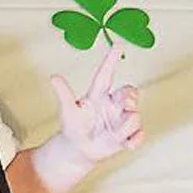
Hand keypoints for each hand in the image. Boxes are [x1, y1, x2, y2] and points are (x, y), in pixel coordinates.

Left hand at [50, 44, 143, 164]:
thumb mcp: (67, 110)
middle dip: (129, 97)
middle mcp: (112, 104)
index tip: (118, 44)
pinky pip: (139, 135)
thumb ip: (63, 94)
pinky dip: (135, 140)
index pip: (106, 74)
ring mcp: (121, 119)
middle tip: (124, 104)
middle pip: (129, 92)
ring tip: (111, 134)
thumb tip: (53, 77)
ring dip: (124, 126)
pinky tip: (127, 143)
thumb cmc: (73, 125)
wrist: (78, 148)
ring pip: (134, 116)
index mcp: (98, 95)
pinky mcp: (127, 135)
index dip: (111, 59)